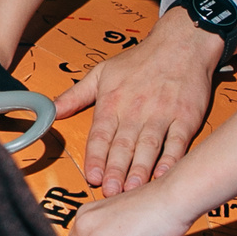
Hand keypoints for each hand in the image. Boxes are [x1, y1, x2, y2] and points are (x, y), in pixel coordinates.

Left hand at [55, 6, 228, 192]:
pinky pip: (177, 143)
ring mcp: (162, 115)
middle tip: (109, 191)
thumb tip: (51, 110)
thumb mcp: (101, 72)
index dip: (95, 157)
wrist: (181, 43)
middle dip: (115, 171)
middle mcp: (136, 111)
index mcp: (113, 102)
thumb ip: (75, 95)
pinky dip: (170, 160)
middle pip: (123, 146)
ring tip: (131, 189)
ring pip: (148, 147)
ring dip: (139, 170)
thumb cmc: (140, 60)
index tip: (90, 176)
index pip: (100, 135)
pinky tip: (163, 175)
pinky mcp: (185, 118)